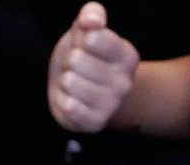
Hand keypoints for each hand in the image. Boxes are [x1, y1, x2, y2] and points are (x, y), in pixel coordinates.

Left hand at [48, 4, 139, 133]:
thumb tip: (92, 20)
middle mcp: (124, 81)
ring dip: (63, 82)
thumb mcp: (87, 32)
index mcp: (128, 56)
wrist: (86, 99)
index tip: (84, 47)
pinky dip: (62, 101)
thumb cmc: (85, 60)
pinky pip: (69, 107)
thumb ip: (91, 15)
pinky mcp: (95, 123)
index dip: (79, 40)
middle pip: (76, 60)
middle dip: (68, 62)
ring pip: (70, 82)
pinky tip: (70, 100)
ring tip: (72, 84)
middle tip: (76, 69)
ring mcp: (111, 104)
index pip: (93, 38)